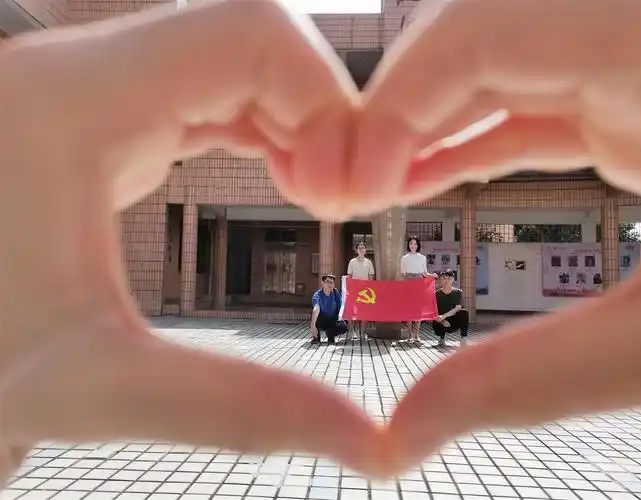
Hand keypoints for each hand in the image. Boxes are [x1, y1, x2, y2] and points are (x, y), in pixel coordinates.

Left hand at [0, 0, 385, 483]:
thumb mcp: (91, 385)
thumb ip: (232, 406)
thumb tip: (362, 439)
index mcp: (67, 102)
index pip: (250, 35)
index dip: (329, 101)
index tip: (347, 194)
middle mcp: (75, 71)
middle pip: (253, 42)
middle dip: (323, 115)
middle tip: (339, 203)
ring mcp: (90, 85)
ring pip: (237, 63)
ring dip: (298, 123)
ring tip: (316, 198)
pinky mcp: (103, 114)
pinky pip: (211, 92)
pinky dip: (267, 129)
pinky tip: (281, 183)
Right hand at [362, 0, 640, 471]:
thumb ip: (527, 379)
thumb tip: (399, 433)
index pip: (480, 30)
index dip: (392, 107)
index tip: (348, 190)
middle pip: (477, 27)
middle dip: (397, 107)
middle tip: (347, 188)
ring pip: (498, 54)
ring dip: (425, 121)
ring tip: (369, 185)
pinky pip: (530, 88)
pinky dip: (470, 132)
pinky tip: (424, 175)